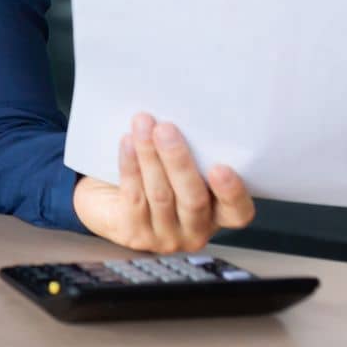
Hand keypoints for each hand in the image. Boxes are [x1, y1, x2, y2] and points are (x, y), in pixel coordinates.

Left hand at [72, 113, 254, 252]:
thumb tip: (187, 110)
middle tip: (166, 128)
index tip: (220, 167)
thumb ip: (191, 149)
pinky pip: (134, 196)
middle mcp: (195, 230)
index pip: (237, 211)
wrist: (108, 199)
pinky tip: (127, 143)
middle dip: (178, 160)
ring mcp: (165, 236)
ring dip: (150, 155)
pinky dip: (131, 165)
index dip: (232, 192)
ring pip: (161, 195)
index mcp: (217, 213)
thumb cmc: (152, 174)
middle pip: (193, 199)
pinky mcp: (134, 234)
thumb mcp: (177, 163)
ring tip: (142, 125)